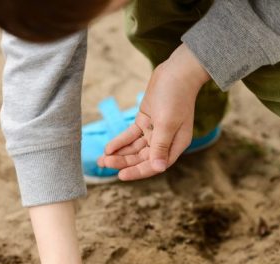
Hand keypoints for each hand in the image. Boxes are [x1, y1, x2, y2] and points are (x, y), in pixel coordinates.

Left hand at [98, 44, 210, 179]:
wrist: (177, 71)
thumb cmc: (176, 96)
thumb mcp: (167, 123)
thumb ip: (161, 146)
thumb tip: (158, 168)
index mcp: (175, 145)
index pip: (155, 165)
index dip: (138, 171)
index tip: (121, 175)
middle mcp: (166, 141)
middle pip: (142, 158)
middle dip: (124, 162)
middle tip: (104, 164)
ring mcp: (155, 131)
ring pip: (135, 148)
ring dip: (120, 153)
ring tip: (102, 159)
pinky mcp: (146, 121)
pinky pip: (131, 136)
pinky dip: (121, 141)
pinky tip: (108, 147)